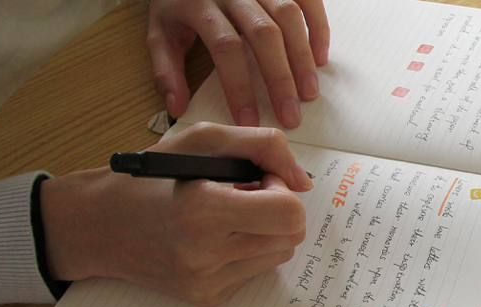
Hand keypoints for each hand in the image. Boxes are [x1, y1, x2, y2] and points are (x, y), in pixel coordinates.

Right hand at [39, 123, 313, 306]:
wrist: (96, 225)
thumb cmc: (149, 177)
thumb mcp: (200, 139)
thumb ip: (261, 146)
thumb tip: (303, 181)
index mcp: (203, 211)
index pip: (289, 214)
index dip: (282, 191)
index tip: (258, 179)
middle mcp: (205, 254)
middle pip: (290, 236)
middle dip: (277, 210)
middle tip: (242, 196)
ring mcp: (206, 282)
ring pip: (278, 254)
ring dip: (263, 231)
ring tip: (224, 216)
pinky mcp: (206, 298)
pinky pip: (255, 272)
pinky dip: (244, 251)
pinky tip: (212, 238)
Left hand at [147, 0, 330, 128]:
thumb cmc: (178, 4)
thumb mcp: (160, 33)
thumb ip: (166, 70)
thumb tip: (177, 107)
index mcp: (199, 5)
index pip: (225, 47)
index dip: (239, 86)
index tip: (249, 121)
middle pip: (263, 33)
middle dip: (280, 78)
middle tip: (291, 115)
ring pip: (288, 15)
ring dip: (302, 57)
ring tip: (309, 92)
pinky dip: (317, 28)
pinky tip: (320, 58)